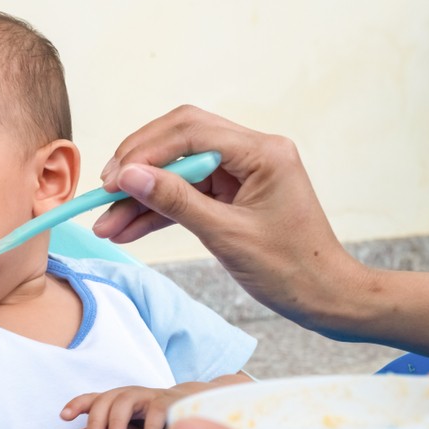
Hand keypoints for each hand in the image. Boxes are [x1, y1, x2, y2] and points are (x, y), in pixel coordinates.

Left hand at [61, 376, 243, 428]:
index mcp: (121, 402)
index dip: (78, 404)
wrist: (202, 409)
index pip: (95, 398)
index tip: (64, 416)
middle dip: (96, 421)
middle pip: (106, 399)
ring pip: (126, 401)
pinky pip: (158, 412)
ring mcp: (152, 396)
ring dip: (116, 423)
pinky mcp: (172, 403)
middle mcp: (133, 395)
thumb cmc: (161, 423)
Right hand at [92, 105, 363, 331]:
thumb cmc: (290, 269)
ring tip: (107, 224)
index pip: (190, 132)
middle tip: (104, 193)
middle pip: (178, 140)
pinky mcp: (232, 194)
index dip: (145, 152)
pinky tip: (127, 229)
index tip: (112, 180)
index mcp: (262, 152)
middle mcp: (252, 152)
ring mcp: (241, 173)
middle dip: (138, 167)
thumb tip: (129, 176)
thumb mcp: (226, 236)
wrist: (324, 296)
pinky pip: (186, 193)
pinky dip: (157, 211)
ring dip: (141, 196)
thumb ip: (175, 201)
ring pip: (177, 171)